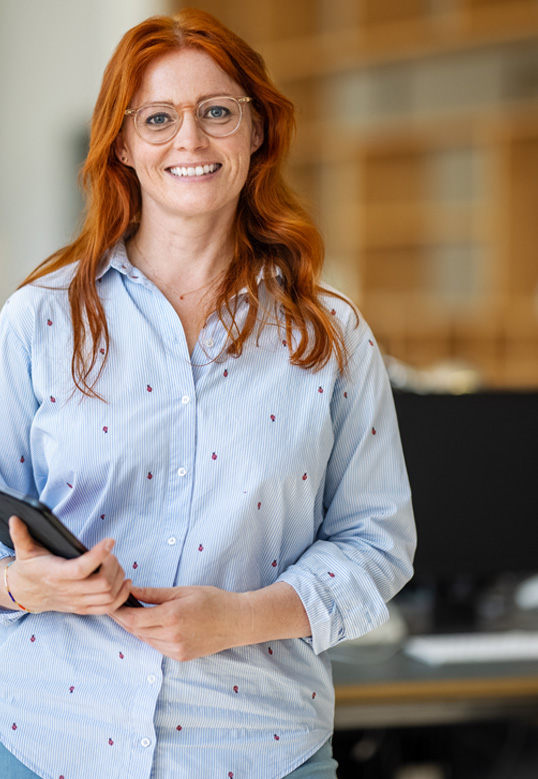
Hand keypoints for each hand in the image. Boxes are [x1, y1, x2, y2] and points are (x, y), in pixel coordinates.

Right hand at [4, 515, 131, 614]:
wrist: (25, 594)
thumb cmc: (30, 568)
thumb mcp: (24, 550)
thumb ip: (21, 535)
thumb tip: (16, 518)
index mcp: (56, 574)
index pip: (82, 568)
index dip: (99, 555)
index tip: (110, 540)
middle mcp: (69, 591)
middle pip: (102, 583)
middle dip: (113, 565)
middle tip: (111, 553)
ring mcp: (77, 602)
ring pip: (108, 596)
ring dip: (119, 578)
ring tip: (115, 564)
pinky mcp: (84, 609)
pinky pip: (109, 608)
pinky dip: (122, 596)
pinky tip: (125, 581)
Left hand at [112, 585, 249, 660]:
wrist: (237, 621)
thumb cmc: (213, 600)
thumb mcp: (183, 591)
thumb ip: (155, 594)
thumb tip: (133, 590)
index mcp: (172, 617)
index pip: (134, 619)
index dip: (119, 612)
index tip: (113, 602)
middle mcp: (172, 637)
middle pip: (136, 631)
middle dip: (123, 619)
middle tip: (116, 606)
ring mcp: (176, 650)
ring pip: (145, 640)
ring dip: (136, 628)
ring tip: (132, 613)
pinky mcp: (180, 657)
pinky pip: (157, 646)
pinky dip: (149, 635)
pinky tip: (151, 624)